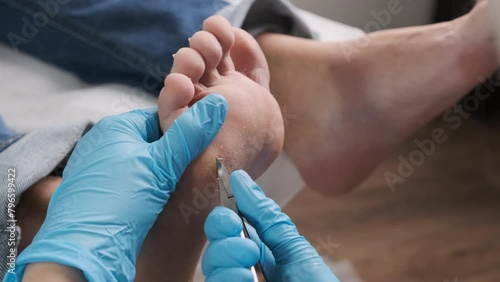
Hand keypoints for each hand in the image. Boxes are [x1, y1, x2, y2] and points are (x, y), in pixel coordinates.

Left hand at [6, 94, 227, 281]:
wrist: (85, 249)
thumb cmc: (121, 201)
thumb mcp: (164, 163)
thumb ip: (191, 133)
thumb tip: (218, 104)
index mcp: (116, 125)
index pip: (160, 117)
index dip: (180, 134)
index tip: (193, 152)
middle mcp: (100, 141)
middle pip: (150, 142)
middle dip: (169, 157)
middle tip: (182, 176)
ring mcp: (94, 167)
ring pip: (139, 164)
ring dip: (155, 176)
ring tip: (166, 194)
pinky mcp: (94, 191)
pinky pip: (126, 182)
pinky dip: (139, 190)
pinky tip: (147, 205)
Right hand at [202, 170, 338, 281]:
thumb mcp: (295, 249)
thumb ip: (266, 217)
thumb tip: (241, 180)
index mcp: (259, 254)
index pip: (230, 227)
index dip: (226, 211)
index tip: (228, 192)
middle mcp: (243, 271)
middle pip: (215, 244)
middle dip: (222, 231)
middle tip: (240, 236)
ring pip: (210, 267)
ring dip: (225, 258)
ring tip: (248, 264)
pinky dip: (227, 279)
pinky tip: (244, 280)